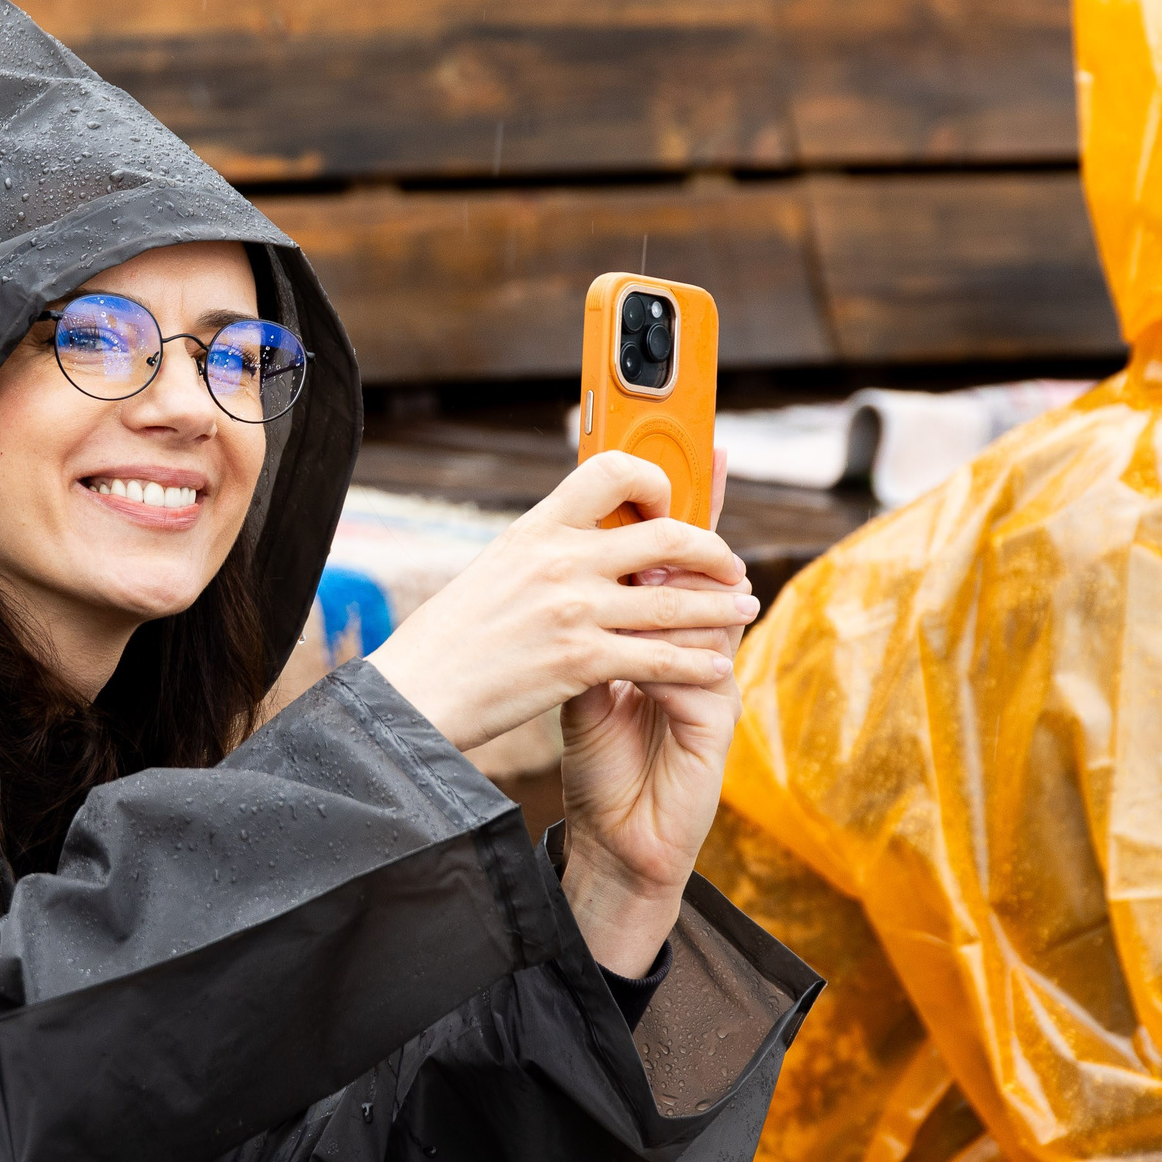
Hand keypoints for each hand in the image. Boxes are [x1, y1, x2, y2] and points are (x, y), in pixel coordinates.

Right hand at [364, 451, 754, 752]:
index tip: (668, 508)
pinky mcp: (580, 660)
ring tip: (744, 611)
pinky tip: (715, 667)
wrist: (418, 692)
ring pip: (676, 598)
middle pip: (666, 534)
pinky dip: (696, 663)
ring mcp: (573, 610)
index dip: (654, 481)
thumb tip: (585, 545)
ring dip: (721, 607)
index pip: (611, 470)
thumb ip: (544, 553)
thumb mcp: (494, 571)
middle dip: (712, 550)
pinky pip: (660, 657)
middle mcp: (560, 560)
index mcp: (536, 528)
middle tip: (730, 566)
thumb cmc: (450, 639)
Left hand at [558, 448, 746, 973]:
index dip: (686, 502)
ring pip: (704, 613)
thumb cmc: (597, 758)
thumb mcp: (575, 679)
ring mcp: (710, 682)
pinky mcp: (717, 722)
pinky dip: (669, 656)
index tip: (690, 450)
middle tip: (642, 526)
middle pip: (697, 571)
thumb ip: (577, 625)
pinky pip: (703, 670)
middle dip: (672, 542)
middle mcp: (694, 648)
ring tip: (634, 591)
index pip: (675, 555)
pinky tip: (641, 656)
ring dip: (667, 599)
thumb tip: (556, 565)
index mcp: (660, 630)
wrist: (617, 839)